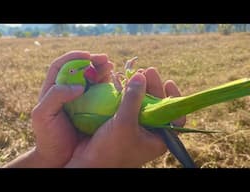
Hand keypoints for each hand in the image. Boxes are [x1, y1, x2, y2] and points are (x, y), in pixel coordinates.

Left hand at [4, 51, 112, 167]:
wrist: (59, 156)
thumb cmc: (48, 136)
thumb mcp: (43, 115)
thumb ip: (55, 96)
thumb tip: (79, 86)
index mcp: (53, 89)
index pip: (61, 66)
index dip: (74, 57)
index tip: (87, 55)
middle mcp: (67, 91)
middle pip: (79, 69)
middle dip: (92, 61)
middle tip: (105, 59)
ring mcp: (81, 99)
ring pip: (91, 78)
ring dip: (101, 70)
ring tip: (111, 66)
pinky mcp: (92, 107)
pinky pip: (100, 91)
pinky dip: (107, 83)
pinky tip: (113, 80)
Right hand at [66, 69, 185, 167]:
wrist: (87, 164)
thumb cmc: (110, 151)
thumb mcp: (125, 124)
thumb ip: (133, 99)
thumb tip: (140, 76)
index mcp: (158, 138)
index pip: (174, 116)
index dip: (174, 98)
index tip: (168, 82)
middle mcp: (149, 132)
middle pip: (157, 105)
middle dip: (152, 87)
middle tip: (148, 71)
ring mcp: (135, 126)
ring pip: (141, 104)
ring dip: (139, 88)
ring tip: (136, 73)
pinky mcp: (121, 123)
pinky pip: (128, 105)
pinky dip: (126, 94)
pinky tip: (124, 82)